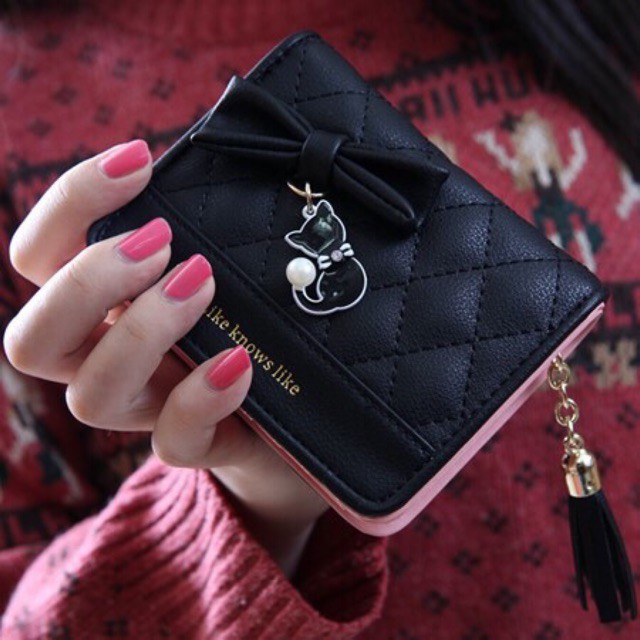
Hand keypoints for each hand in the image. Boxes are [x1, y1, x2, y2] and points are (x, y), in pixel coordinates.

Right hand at [3, 139, 327, 577]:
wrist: (294, 408)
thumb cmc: (248, 318)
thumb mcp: (223, 266)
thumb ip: (202, 227)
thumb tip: (211, 160)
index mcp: (101, 306)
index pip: (40, 258)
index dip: (70, 204)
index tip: (139, 159)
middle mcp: (106, 358)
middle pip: (30, 342)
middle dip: (87, 282)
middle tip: (160, 240)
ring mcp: (147, 408)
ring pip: (89, 396)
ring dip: (140, 331)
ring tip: (201, 281)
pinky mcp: (196, 442)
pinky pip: (172, 440)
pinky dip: (199, 397)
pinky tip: (238, 361)